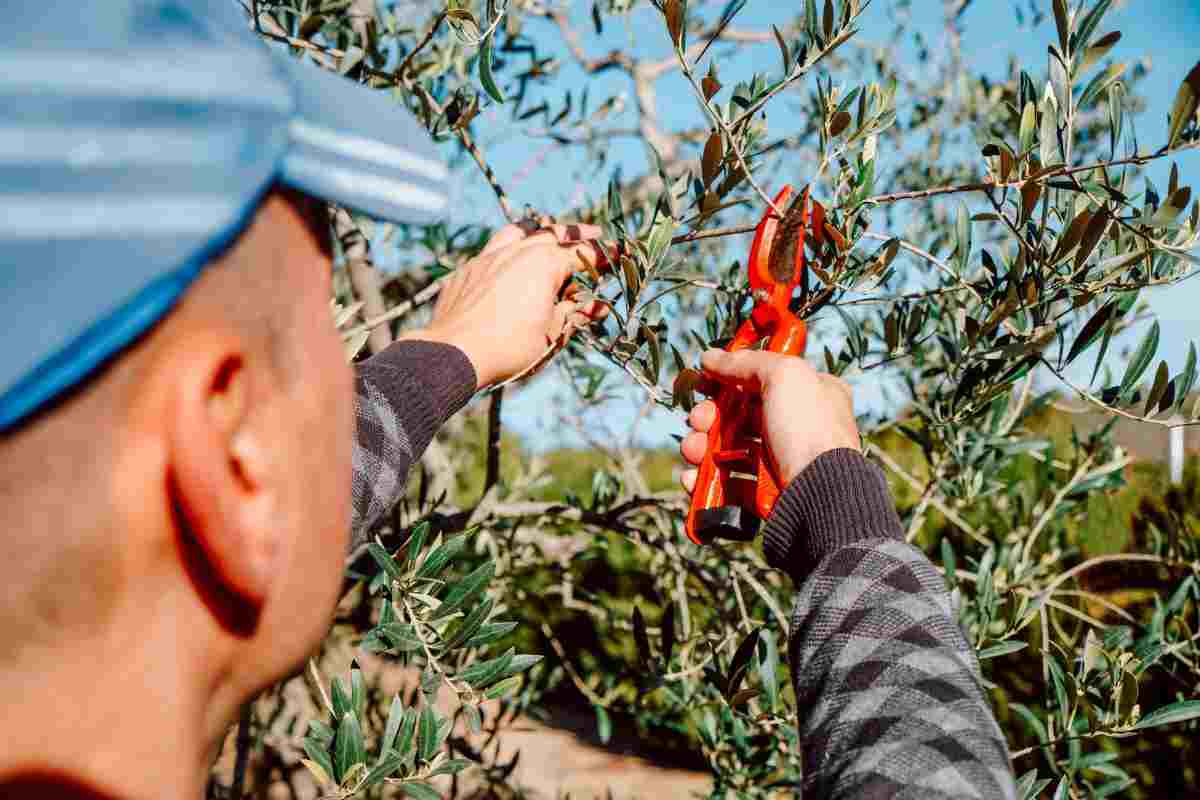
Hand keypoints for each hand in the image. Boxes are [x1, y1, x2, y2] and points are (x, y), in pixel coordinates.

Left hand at [401, 220, 608, 387]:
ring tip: (546, 229)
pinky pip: (490, 251)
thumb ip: (575, 313)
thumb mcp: (551, 333)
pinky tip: (508, 260)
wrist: (454, 353)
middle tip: (592, 232)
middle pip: (551, 233)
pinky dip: (506, 250)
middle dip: (575, 233)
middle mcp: (516, 251)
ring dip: (536, 229)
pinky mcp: (465, 271)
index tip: (618, 253)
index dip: (603, 255)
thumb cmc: (510, 346)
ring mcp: (487, 257)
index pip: (582, 254)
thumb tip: (598, 307)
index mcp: (544, 264)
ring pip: (516, 232)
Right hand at [679, 349, 859, 494]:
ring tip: (693, 452)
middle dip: (709, 416)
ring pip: (730, 448)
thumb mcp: (784, 376)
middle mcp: (799, 427)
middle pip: (740, 414)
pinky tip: (695, 478)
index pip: (765, 377)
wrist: (819, 496)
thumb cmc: (809, 429)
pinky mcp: (767, 493)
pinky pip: (730, 483)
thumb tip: (711, 357)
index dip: (731, 376)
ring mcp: (782, 462)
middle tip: (697, 420)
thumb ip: (746, 361)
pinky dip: (707, 480)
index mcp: (813, 394)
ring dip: (702, 447)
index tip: (704, 378)